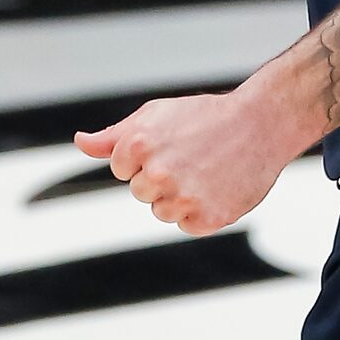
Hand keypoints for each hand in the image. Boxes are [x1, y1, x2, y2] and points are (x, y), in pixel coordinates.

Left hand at [73, 85, 303, 235]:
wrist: (260, 123)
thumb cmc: (204, 117)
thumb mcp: (154, 115)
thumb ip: (112, 137)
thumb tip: (80, 142)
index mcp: (139, 144)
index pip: (121, 169)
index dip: (145, 155)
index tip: (172, 141)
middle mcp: (158, 173)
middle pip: (140, 192)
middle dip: (160, 177)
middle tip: (191, 156)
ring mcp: (184, 198)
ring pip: (162, 211)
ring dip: (179, 196)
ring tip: (205, 170)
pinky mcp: (207, 219)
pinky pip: (187, 224)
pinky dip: (200, 210)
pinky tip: (217, 186)